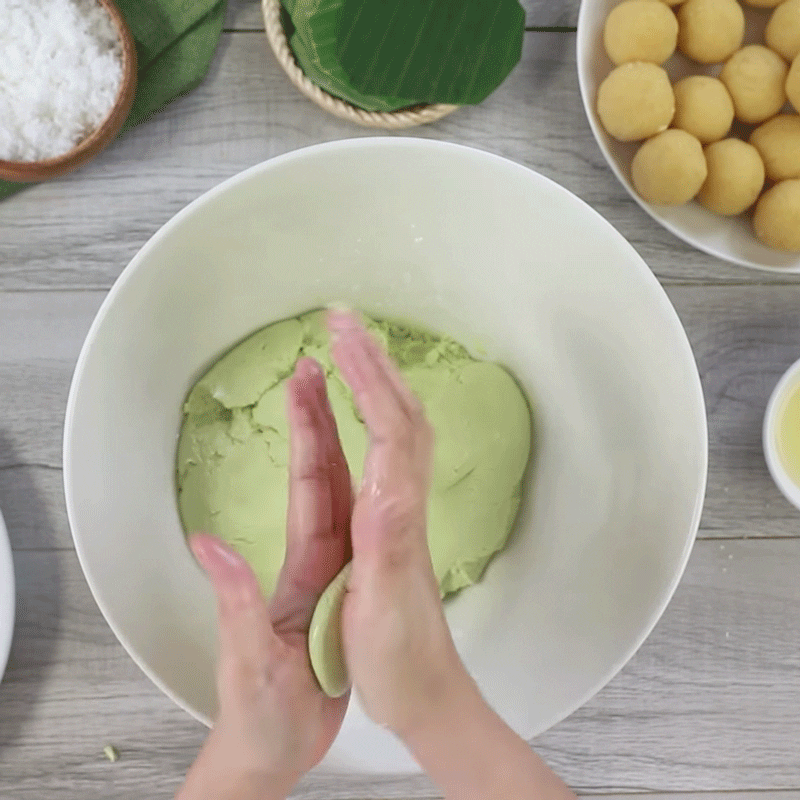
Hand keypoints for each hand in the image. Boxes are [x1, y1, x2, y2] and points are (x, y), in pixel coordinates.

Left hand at [178, 358, 351, 799]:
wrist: (273, 746)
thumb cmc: (261, 711)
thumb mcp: (248, 660)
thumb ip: (233, 602)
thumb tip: (208, 541)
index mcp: (302, 563)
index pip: (311, 482)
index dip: (312, 429)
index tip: (311, 377)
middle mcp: (317, 556)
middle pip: (325, 472)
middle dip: (324, 414)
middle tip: (327, 358)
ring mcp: (331, 570)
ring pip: (343, 491)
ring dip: (342, 439)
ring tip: (347, 393)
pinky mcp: (345, 590)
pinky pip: (359, 525)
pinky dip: (365, 486)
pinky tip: (370, 471)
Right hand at [328, 311, 575, 799]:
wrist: (426, 691)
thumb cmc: (397, 660)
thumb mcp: (382, 609)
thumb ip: (384, 546)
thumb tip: (383, 484)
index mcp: (395, 518)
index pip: (388, 430)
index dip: (366, 377)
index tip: (340, 333)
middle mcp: (403, 505)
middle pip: (398, 415)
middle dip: (371, 360)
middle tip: (340, 318)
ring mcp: (400, 511)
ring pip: (397, 429)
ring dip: (374, 380)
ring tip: (346, 346)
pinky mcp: (391, 522)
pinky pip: (386, 452)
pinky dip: (373, 414)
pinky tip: (360, 406)